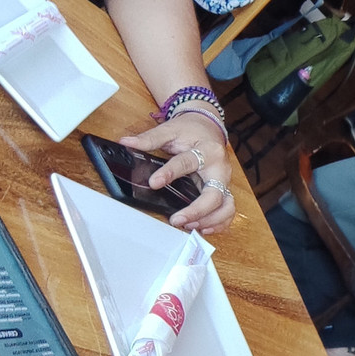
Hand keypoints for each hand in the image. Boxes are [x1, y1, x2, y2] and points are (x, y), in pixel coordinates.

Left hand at [120, 112, 235, 233]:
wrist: (208, 127)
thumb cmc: (191, 130)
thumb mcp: (170, 130)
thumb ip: (149, 139)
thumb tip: (127, 142)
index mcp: (208, 151)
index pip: (189, 163)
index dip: (170, 173)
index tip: (154, 183)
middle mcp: (220, 168)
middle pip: (216, 194)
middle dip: (197, 210)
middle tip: (176, 220)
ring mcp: (225, 181)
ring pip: (226, 206)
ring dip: (210, 220)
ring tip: (189, 226)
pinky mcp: (224, 190)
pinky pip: (228, 211)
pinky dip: (218, 223)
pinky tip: (202, 228)